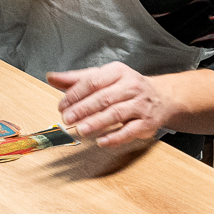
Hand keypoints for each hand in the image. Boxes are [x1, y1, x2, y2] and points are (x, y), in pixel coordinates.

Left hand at [48, 61, 177, 145]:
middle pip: (104, 97)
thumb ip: (77, 79)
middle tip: (67, 119)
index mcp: (117, 72)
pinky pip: (130, 130)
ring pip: (116, 113)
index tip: (62, 105)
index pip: (93, 81)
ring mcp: (140, 104)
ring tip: (81, 130)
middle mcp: (131, 86)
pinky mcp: (147, 122)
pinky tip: (101, 141)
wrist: (162, 97)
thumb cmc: (127, 87)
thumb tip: (51, 77)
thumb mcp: (104, 77)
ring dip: (96, 122)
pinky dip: (115, 137)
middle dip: (83, 109)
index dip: (75, 94)